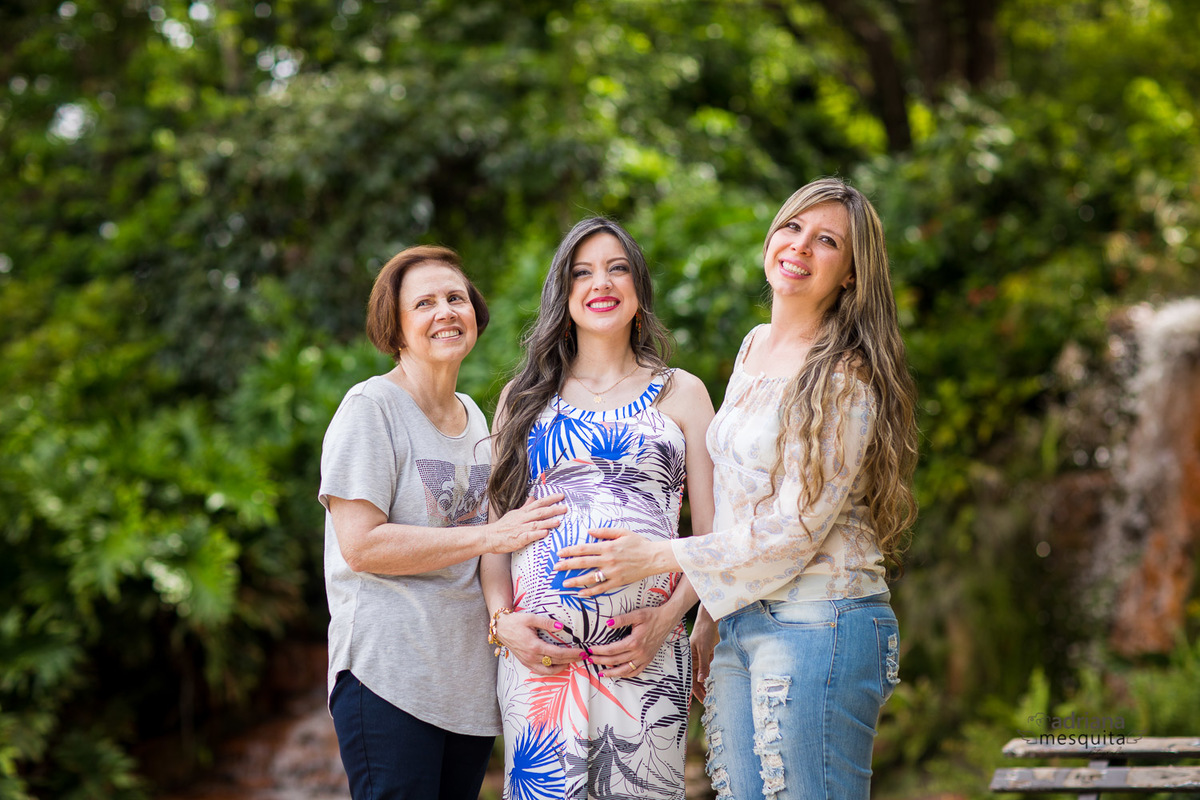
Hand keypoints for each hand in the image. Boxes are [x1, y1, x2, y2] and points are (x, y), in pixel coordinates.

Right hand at [485, 494, 566, 553]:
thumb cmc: (502, 527)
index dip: (550, 499)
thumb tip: (533, 497)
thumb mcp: (514, 514)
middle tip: (565, 508)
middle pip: (539, 512)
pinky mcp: (517, 539)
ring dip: (547, 522)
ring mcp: (520, 528)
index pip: (538, 503)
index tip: (561, 496)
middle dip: (553, 510)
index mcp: (522, 513)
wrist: (489, 537)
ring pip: (535, 524)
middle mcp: (522, 519)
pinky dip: (537, 534)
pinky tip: (545, 533)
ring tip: (558, 521)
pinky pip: (528, 536)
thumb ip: (525, 507)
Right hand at [494, 610, 578, 674]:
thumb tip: (561, 627)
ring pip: (548, 671)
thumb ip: (547, 623)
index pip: (558, 653)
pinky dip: (550, 671)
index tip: (582, 652)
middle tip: (582, 657)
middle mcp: (532, 657)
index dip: (572, 654)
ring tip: (571, 662)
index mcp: (534, 646)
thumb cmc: (515, 621)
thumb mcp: (531, 618)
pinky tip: (557, 665)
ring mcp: (528, 661)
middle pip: (556, 662)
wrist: (501, 628)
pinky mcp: (525, 662)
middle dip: (571, 660)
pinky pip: (540, 671)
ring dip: (561, 668)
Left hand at [554, 528, 670, 595]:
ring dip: (575, 580)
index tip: (559, 553)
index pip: (584, 548)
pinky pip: (602, 588)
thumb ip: (605, 531)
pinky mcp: (618, 582)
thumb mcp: (622, 532)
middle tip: (555, 568)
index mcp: (608, 546)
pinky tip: (581, 594)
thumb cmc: (639, 543)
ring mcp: (612, 572)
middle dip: (567, 565)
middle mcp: (608, 560)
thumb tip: (589, 530)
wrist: (654, 557)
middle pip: (583, 562)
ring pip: (590, 577)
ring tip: (564, 583)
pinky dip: (590, 592)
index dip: (570, 551)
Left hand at [587, 605, 680, 679]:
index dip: (599, 651)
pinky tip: (619, 674)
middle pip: (615, 660)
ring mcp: (644, 658)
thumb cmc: (652, 615)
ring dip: (612, 673)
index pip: (612, 650)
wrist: (667, 620)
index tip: (590, 650)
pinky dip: (626, 675)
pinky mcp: (648, 660)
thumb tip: (607, 623)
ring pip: (625, 670)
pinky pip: (636, 672)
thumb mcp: (636, 614)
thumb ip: (621, 619)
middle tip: (590, 660)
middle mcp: (639, 653)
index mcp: (634, 642)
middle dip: (601, 661)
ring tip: (601, 673)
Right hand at [689, 609, 717, 702]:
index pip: (690, 679)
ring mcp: (698, 659)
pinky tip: (713, 683)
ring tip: (712, 695)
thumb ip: (703, 665)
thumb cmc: (703, 632)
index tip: (703, 701)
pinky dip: (709, 675)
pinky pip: (707, 669)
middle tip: (709, 701)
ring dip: (706, 684)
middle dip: (701, 690)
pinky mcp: (705, 656)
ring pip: (701, 675)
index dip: (696, 691)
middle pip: (695, 680)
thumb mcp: (703, 649)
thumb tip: (701, 680)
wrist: (709, 620)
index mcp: (687, 660)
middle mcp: (692, 661)